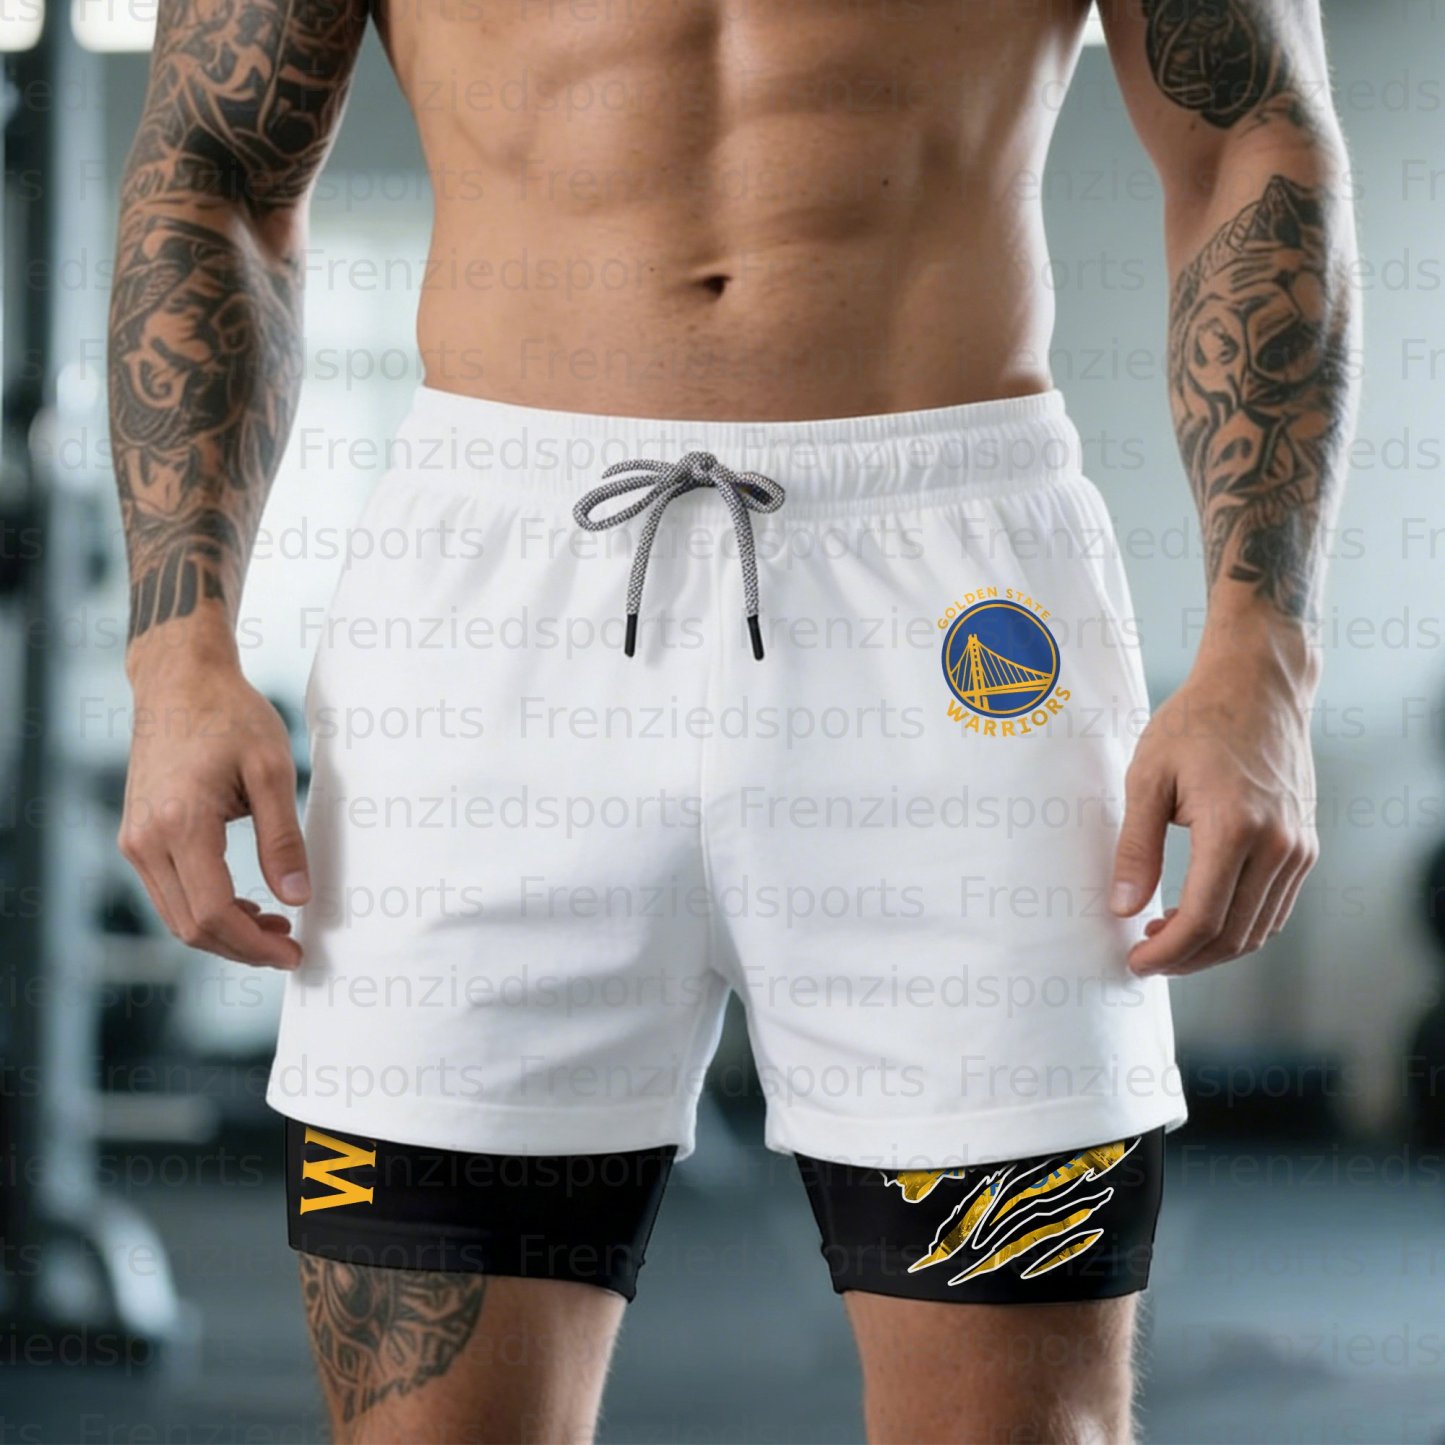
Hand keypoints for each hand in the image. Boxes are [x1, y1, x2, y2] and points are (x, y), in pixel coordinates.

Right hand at [118, 659, 308, 968]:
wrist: (180, 681)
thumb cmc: (230, 716)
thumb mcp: (272, 771)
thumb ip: (283, 839)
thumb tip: (297, 898)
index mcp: (179, 825)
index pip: (213, 913)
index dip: (255, 945)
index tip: (294, 952)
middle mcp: (145, 840)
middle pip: (191, 926)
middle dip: (242, 947)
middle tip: (290, 945)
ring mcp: (133, 840)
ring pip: (176, 916)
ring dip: (225, 932)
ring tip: (274, 926)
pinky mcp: (135, 836)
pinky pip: (169, 893)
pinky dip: (205, 909)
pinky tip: (245, 903)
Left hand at [1109, 650, 1318, 975]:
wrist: (1259, 684)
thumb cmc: (1197, 721)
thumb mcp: (1148, 777)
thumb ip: (1136, 847)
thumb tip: (1124, 908)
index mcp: (1235, 828)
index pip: (1203, 919)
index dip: (1167, 953)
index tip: (1135, 962)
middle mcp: (1278, 845)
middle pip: (1234, 936)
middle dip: (1186, 959)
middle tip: (1145, 957)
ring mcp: (1299, 848)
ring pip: (1260, 930)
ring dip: (1213, 948)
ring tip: (1165, 937)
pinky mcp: (1306, 845)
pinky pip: (1276, 907)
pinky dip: (1240, 925)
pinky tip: (1201, 914)